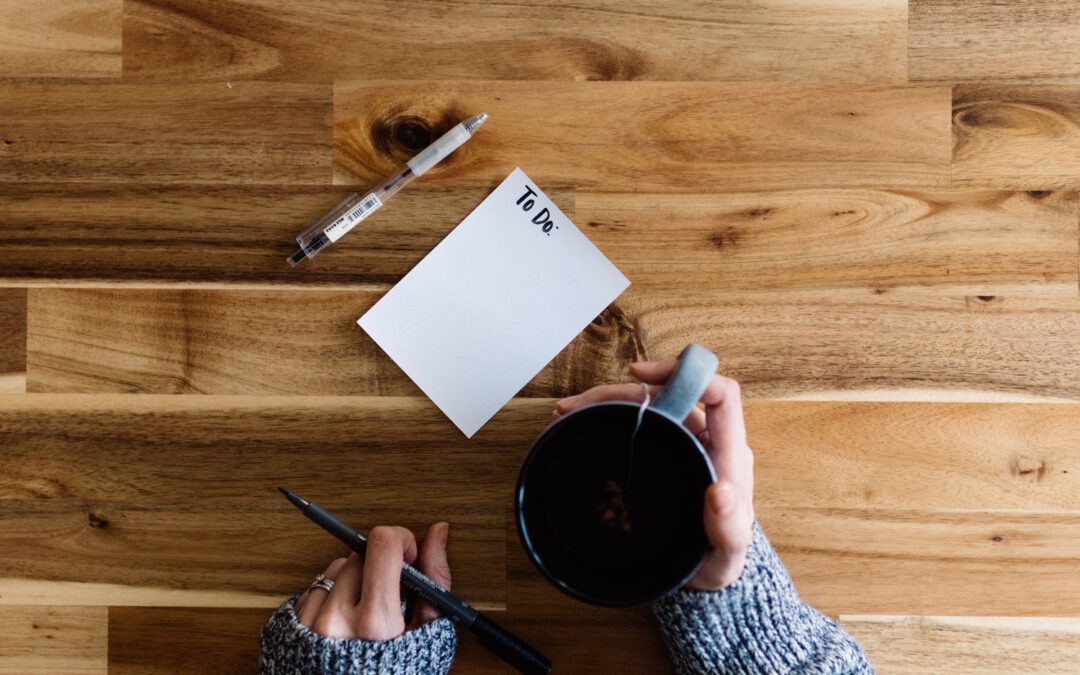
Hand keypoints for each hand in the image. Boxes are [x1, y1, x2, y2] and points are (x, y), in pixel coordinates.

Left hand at [294, 522, 450, 639]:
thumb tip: (437, 534)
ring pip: (335, 568)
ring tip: (366, 614)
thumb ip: (435, 580)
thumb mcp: (429, 636)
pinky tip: (346, 623)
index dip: (401, 540)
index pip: (382, 544)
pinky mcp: (290, 629)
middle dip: (379, 565)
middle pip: (359, 553)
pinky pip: (314, 588)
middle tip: (390, 594)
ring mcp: (308, 626)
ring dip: (354, 579)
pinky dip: (332, 596)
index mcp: (376, 624)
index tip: (408, 556)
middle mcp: (337, 622)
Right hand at [555, 360, 753, 589]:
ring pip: (651, 405)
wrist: (700, 578)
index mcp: (729, 456)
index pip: (720, 395)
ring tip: (570, 411)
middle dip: (623, 391)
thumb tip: (722, 493)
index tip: (640, 375)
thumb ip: (728, 529)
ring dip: (609, 401)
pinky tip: (584, 422)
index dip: (686, 373)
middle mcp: (707, 442)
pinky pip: (641, 422)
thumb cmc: (717, 563)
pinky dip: (610, 416)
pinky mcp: (666, 452)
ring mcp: (685, 445)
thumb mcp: (725, 557)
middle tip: (579, 405)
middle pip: (671, 393)